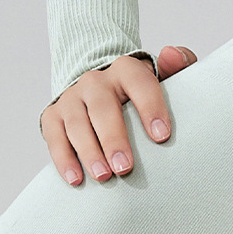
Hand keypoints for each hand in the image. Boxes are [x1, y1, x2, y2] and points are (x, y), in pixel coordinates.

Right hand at [39, 45, 196, 185]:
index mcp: (126, 69)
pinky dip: (64, 159)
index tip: (161, 137)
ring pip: (77, 124)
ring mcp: (71, 98)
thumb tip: (170, 54)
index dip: (150, 108)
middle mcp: (95, 80)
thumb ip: (178, 64)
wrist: (101, 89)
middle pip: (103, 107)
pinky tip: (77, 179)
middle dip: (114, 138)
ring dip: (89, 152)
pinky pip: (54, 137)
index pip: (139, 83)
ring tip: (104, 177)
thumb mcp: (163, 76)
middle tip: (125, 167)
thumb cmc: (140, 91)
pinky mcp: (53, 116)